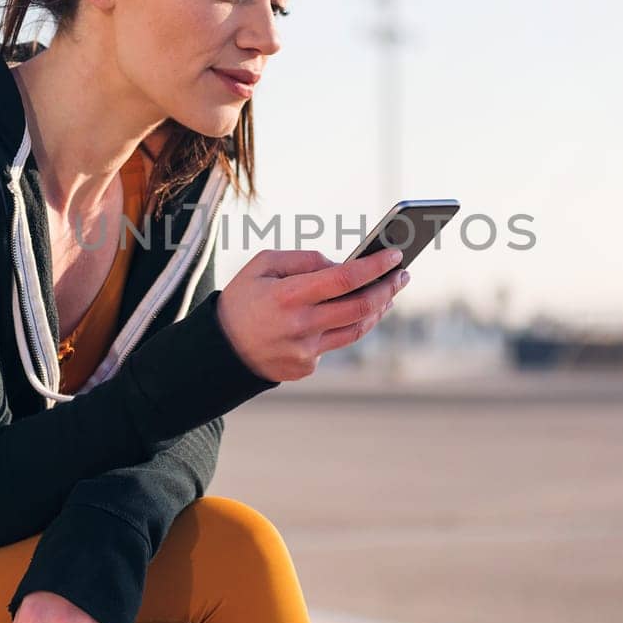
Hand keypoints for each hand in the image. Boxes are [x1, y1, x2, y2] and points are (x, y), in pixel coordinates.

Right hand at [215, 247, 410, 381]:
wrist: (220, 350)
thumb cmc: (243, 299)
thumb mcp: (262, 265)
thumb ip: (303, 259)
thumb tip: (341, 264)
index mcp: (288, 295)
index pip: (344, 278)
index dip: (374, 266)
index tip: (395, 255)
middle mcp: (300, 325)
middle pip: (360, 307)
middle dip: (388, 289)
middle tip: (402, 275)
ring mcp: (306, 351)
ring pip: (356, 330)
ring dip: (378, 309)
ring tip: (388, 293)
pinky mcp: (307, 367)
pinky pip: (335, 343)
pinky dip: (344, 326)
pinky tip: (348, 314)